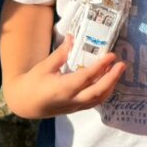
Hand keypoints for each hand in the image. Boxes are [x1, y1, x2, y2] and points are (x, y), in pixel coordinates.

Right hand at [4, 35, 125, 118]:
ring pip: (98, 99)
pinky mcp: (76, 108)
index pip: (87, 77)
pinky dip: (104, 92)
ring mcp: (75, 106)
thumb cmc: (32, 82)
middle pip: (98, 92)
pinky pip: (94, 102)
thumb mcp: (44, 66)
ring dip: (110, 86)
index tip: (111, 55)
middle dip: (112, 78)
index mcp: (63, 88)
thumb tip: (72, 37)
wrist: (25, 103)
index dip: (101, 66)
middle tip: (122, 65)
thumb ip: (60, 53)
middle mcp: (72, 99)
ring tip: (117, 72)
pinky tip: (108, 82)